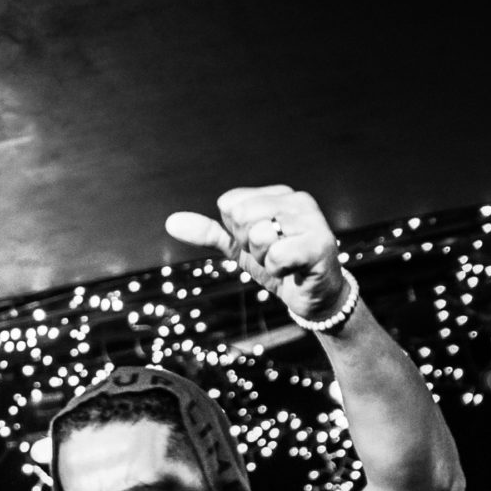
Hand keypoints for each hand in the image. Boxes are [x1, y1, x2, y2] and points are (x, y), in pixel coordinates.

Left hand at [166, 184, 346, 324]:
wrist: (312, 297)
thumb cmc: (279, 266)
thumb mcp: (239, 248)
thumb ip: (208, 233)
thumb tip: (171, 222)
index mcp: (277, 194)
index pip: (230, 204)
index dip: (237, 232)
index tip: (260, 244)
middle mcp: (297, 199)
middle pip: (241, 216)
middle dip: (250, 246)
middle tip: (272, 256)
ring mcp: (311, 219)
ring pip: (258, 235)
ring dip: (265, 259)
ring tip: (285, 262)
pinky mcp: (320, 243)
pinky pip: (277, 254)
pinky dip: (278, 270)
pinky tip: (294, 270)